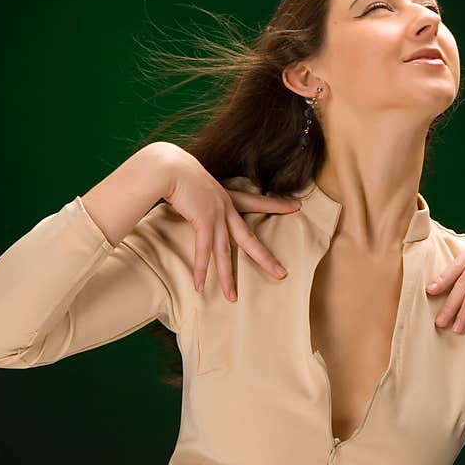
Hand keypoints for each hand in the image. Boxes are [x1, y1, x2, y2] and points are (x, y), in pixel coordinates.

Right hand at [157, 144, 301, 301]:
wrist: (168, 166)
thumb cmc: (177, 172)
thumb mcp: (196, 184)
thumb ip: (202, 197)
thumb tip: (196, 201)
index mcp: (227, 197)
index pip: (257, 202)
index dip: (277, 205)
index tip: (297, 206)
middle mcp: (226, 208)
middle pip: (250, 240)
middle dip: (266, 259)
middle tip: (282, 274)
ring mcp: (217, 216)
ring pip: (226, 253)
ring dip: (227, 278)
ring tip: (232, 298)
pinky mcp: (204, 221)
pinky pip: (203, 252)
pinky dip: (200, 270)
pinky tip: (199, 287)